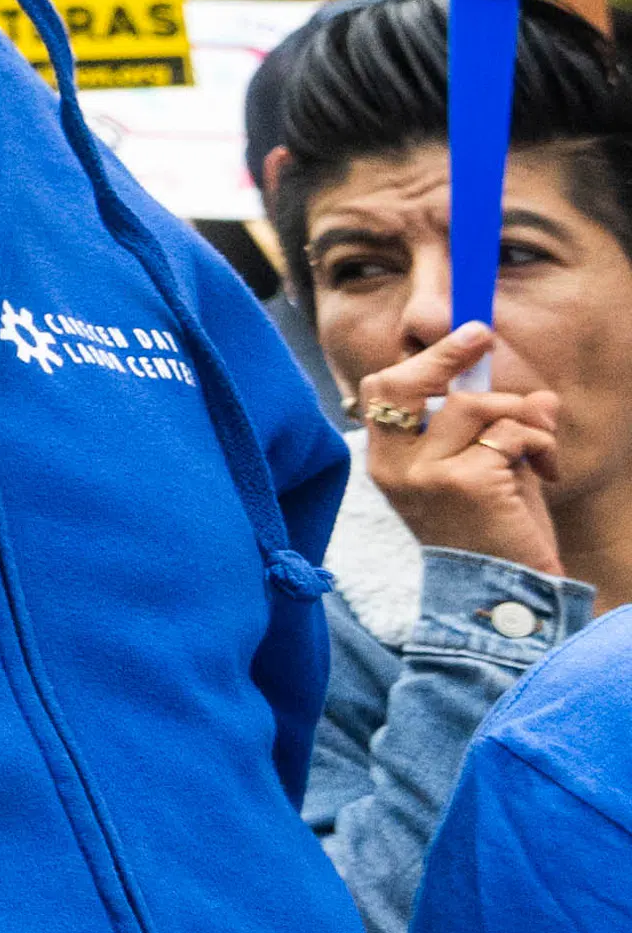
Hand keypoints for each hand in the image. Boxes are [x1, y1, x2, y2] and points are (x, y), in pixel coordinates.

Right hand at [365, 320, 580, 575]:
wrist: (505, 596)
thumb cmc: (493, 538)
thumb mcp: (489, 476)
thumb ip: (500, 433)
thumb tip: (541, 396)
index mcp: (388, 465)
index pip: (382, 393)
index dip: (419, 361)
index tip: (462, 342)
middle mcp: (396, 467)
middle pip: (402, 383)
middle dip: (446, 353)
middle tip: (481, 336)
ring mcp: (427, 473)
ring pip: (472, 404)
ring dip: (521, 416)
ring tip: (543, 449)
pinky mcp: (466, 481)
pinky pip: (510, 433)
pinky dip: (540, 443)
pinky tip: (550, 470)